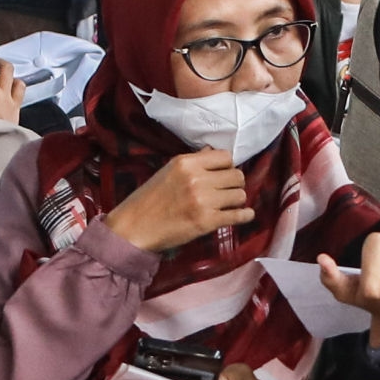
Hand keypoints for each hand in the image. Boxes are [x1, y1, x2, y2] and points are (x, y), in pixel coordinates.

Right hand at [108, 148, 253, 252]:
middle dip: (234, 183)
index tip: (222, 174)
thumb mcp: (168, 171)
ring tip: (228, 204)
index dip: (227, 166)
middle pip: (237, 175)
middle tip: (226, 191)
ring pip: (240, 195)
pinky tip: (245, 214)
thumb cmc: (149, 199)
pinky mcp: (207, 221)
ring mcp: (203, 200)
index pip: (225, 156)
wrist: (134, 228)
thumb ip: (193, 162)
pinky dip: (244, 215)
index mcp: (186, 163)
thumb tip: (212, 152)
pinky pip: (238, 215)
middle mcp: (197, 178)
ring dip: (236, 200)